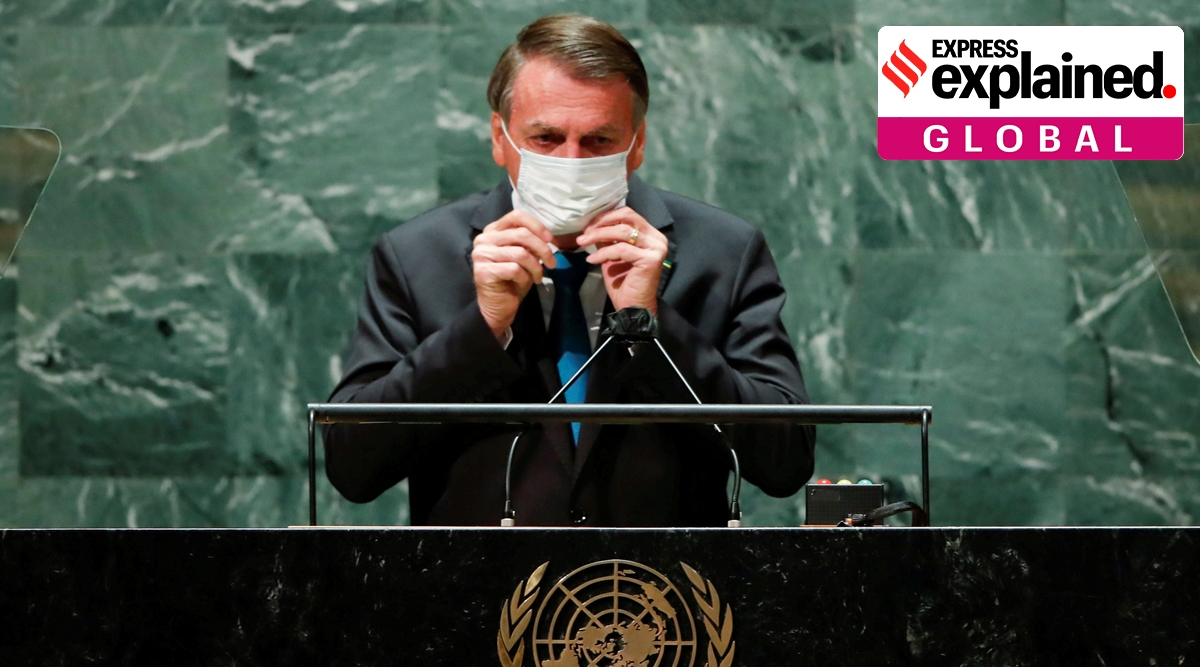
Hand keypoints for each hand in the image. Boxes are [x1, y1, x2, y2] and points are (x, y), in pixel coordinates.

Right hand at [472, 211, 555, 339]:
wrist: (498, 306)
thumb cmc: (512, 280)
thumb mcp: (524, 256)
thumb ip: (530, 243)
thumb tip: (547, 238)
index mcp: (493, 230)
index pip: (516, 216)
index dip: (537, 226)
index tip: (550, 239)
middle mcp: (484, 239)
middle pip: (522, 234)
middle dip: (543, 249)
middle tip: (552, 263)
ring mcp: (481, 255)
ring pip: (521, 253)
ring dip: (535, 267)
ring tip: (538, 277)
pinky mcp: (484, 271)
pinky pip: (514, 269)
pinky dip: (525, 278)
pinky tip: (523, 283)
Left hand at [575, 208, 667, 314]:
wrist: (632, 307)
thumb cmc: (623, 283)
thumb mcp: (612, 255)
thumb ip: (608, 238)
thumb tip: (592, 224)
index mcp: (650, 234)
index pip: (629, 214)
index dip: (607, 216)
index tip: (588, 226)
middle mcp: (657, 238)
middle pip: (627, 217)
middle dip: (602, 222)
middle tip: (585, 232)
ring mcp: (656, 248)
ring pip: (623, 232)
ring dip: (599, 235)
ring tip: (582, 242)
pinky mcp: (650, 259)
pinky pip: (621, 249)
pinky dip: (603, 253)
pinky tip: (592, 260)